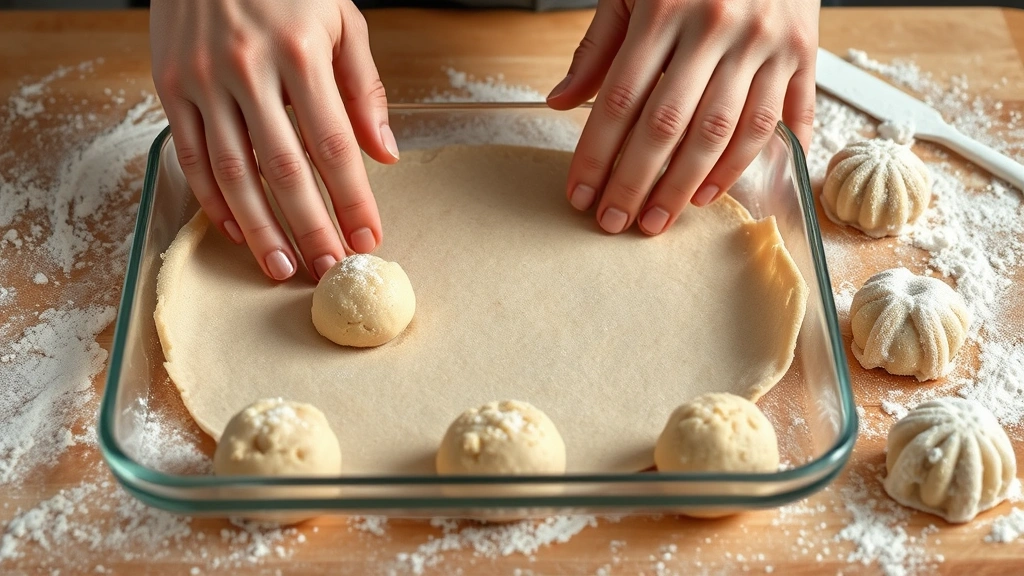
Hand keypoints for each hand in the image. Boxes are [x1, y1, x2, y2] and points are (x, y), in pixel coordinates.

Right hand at [151, 0, 397, 281]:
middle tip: (328, 270)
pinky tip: (237, 230)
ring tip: (282, 267)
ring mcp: (202, 80)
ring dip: (259, 228)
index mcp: (300, 53)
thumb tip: (385, 154)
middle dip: (310, 227)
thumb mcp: (341, 20)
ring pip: (233, 172)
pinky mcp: (169, 86)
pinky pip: (191, 155)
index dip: (353, 199)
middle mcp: (248, 69)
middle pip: (284, 168)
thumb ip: (365, 89)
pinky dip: (213, 199)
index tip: (368, 239)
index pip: (333, 144)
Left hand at [547, 0, 818, 234]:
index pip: (618, 100)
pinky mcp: (803, 53)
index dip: (596, 155)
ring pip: (723, 133)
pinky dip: (747, 162)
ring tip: (659, 218)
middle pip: (668, 126)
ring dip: (687, 186)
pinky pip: (779, 121)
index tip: (581, 194)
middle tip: (615, 223)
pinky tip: (715, 192)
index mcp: (665, 8)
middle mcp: (717, 28)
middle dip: (636, 183)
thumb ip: (599, 44)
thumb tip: (560, 102)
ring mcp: (764, 43)